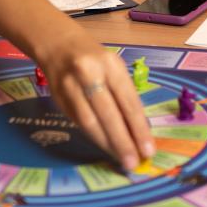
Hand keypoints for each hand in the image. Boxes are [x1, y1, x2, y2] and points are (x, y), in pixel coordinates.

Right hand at [37, 27, 154, 170]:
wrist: (58, 43)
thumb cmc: (94, 59)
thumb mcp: (113, 68)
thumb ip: (123, 96)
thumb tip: (138, 132)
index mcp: (110, 64)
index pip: (127, 100)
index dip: (139, 128)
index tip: (148, 150)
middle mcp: (89, 73)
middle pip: (108, 113)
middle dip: (123, 141)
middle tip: (133, 162)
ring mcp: (70, 85)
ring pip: (90, 121)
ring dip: (107, 144)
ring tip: (120, 159)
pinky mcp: (58, 97)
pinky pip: (78, 122)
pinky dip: (93, 136)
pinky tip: (104, 146)